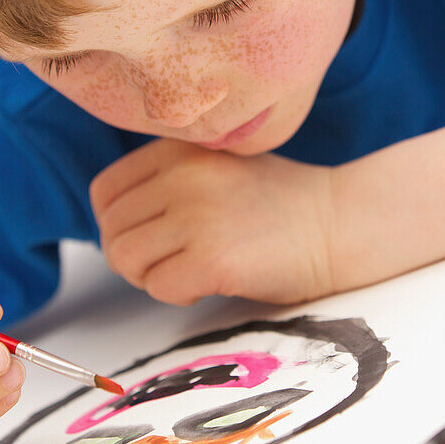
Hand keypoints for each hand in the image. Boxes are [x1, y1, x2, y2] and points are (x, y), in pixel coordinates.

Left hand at [90, 139, 336, 305]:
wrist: (340, 224)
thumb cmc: (278, 205)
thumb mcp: (215, 167)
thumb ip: (165, 182)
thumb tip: (113, 224)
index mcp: (177, 149)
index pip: (104, 193)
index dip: (119, 225)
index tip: (154, 238)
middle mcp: (182, 177)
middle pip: (112, 232)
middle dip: (136, 258)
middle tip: (176, 262)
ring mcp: (196, 216)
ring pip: (125, 260)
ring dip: (152, 277)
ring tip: (191, 271)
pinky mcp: (212, 258)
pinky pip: (158, 288)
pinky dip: (178, 294)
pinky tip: (212, 282)